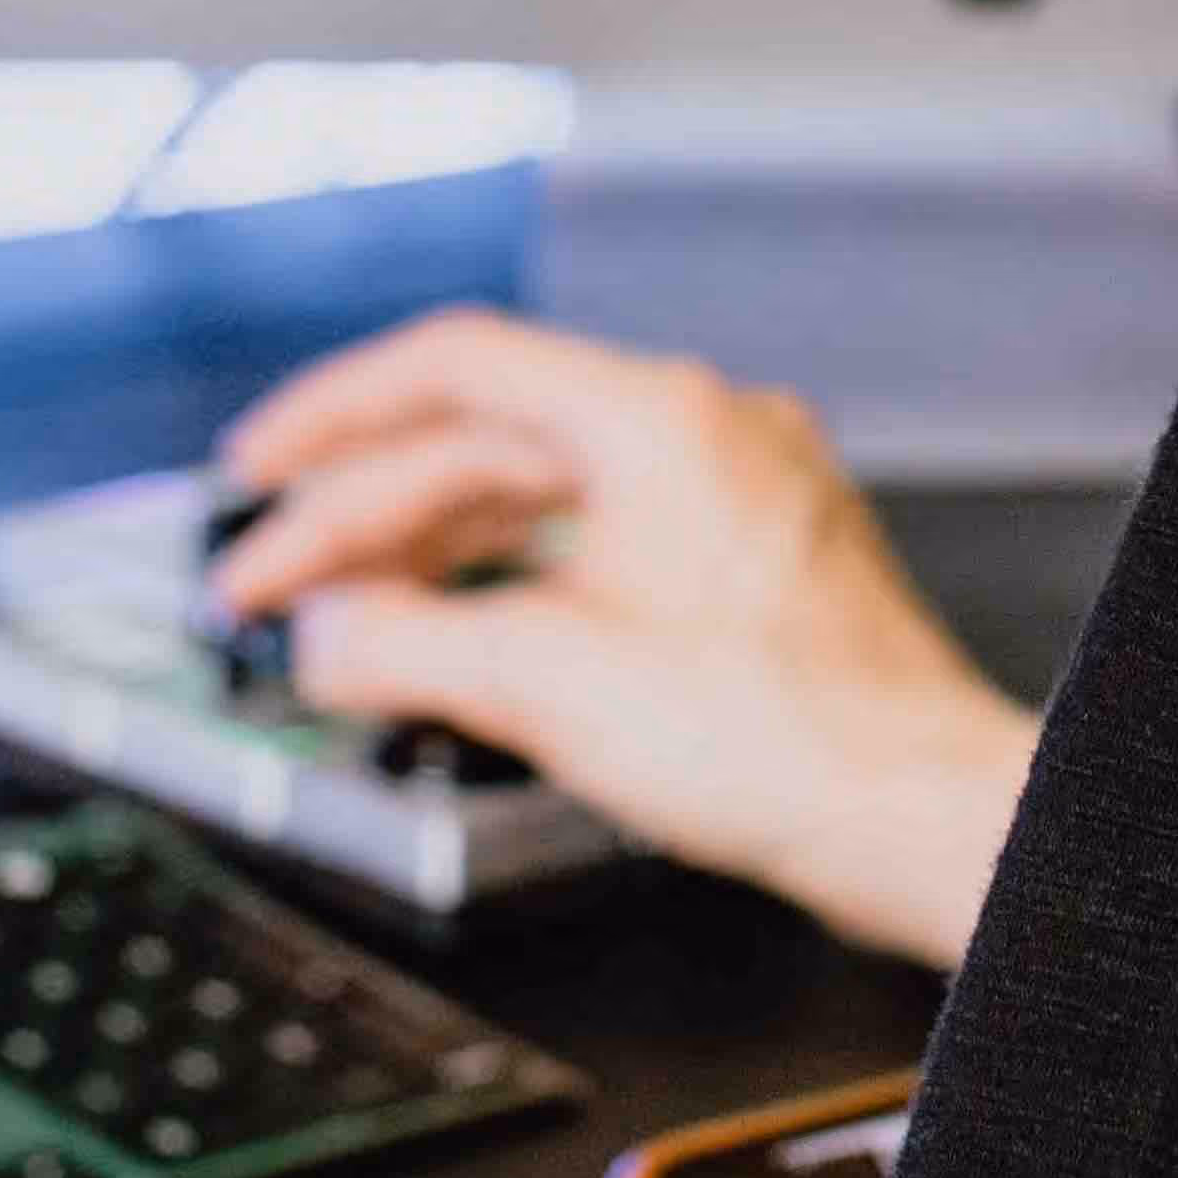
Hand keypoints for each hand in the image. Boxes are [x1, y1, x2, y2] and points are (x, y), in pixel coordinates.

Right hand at [207, 309, 1037, 971]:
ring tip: (348, 622)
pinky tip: (465, 638)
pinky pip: (604, 541)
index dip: (333, 415)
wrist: (918, 812)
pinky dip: (519, 581)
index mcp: (657, 418)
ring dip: (439, 552)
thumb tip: (323, 637)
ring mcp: (738, 494)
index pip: (455, 365)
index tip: (258, 468)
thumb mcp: (549, 684)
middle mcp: (705, 431)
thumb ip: (408, 646)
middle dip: (369, 513)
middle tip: (273, 581)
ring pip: (550, 494)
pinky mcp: (754, 563)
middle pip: (494, 438)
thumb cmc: (785, 740)